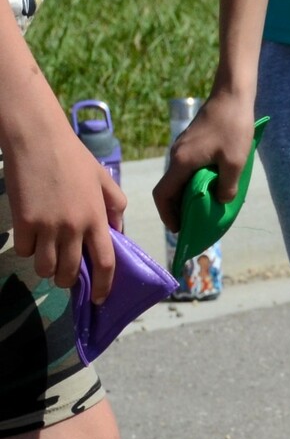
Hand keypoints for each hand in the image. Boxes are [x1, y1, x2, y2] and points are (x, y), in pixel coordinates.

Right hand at [8, 113, 125, 298]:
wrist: (38, 141)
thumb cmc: (74, 158)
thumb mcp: (103, 180)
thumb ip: (114, 207)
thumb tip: (116, 233)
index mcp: (97, 217)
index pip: (105, 262)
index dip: (103, 286)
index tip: (99, 298)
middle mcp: (74, 226)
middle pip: (70, 272)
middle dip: (69, 281)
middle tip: (67, 275)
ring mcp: (47, 226)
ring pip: (45, 268)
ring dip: (47, 268)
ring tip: (48, 255)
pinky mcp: (23, 222)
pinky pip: (25, 251)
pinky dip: (28, 249)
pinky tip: (32, 234)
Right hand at [154, 86, 256, 239]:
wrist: (232, 96)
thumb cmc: (234, 128)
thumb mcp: (235, 162)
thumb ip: (226, 186)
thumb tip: (220, 203)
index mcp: (181, 162)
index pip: (163, 195)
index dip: (168, 215)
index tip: (179, 229)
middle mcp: (175, 156)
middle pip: (168, 189)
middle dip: (176, 209)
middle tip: (192, 224)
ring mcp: (182, 148)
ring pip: (176, 178)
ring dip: (185, 195)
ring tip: (201, 209)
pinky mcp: (190, 142)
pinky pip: (185, 169)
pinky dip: (191, 182)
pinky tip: (208, 186)